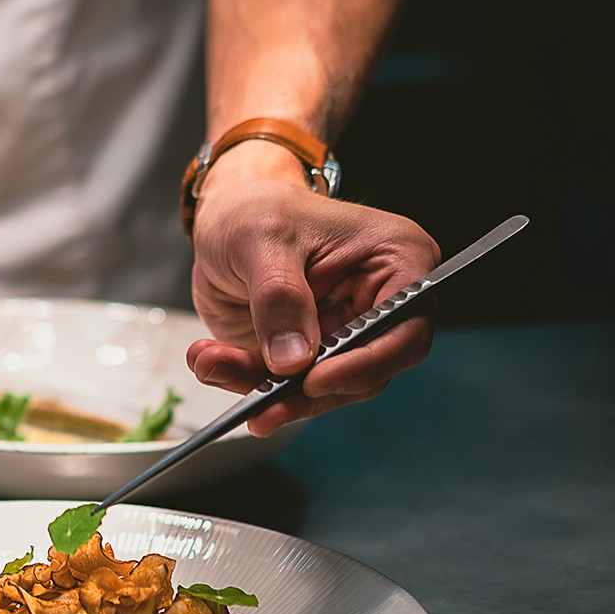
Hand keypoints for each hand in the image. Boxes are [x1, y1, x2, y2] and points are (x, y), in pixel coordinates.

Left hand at [185, 177, 439, 436]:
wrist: (226, 217)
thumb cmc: (257, 208)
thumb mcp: (263, 238)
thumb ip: (279, 296)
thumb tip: (293, 360)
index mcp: (397, 260)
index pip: (405, 331)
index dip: (366, 365)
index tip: (313, 381)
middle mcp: (379, 304)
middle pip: (364, 373)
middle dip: (304, 393)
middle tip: (259, 405)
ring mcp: (344, 333)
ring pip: (320, 389)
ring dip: (263, 389)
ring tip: (211, 362)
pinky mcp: (307, 354)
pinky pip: (283, 385)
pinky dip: (244, 380)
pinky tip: (209, 360)